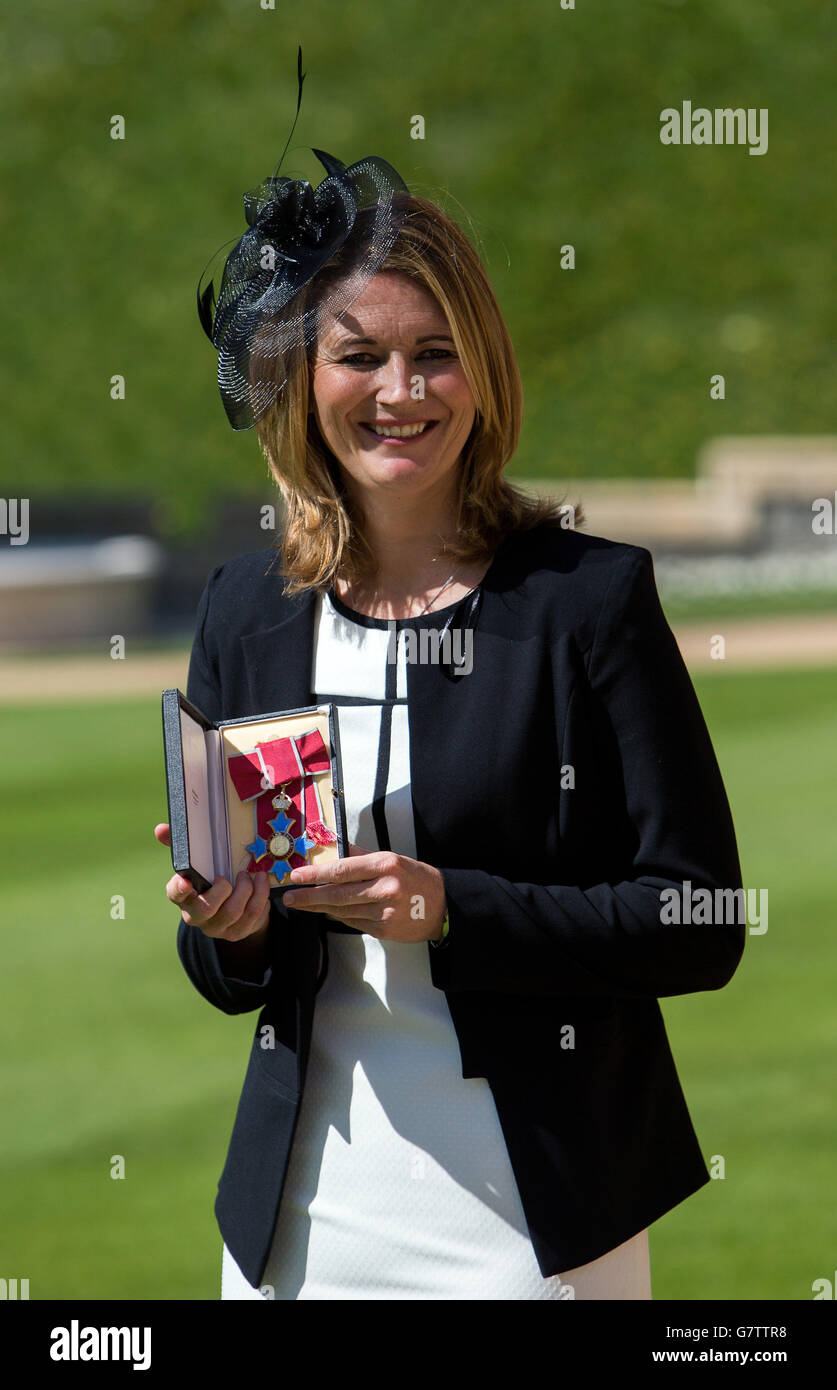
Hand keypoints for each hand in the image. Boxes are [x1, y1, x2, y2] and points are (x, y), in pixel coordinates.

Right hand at [154, 823, 270, 942]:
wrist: (234, 909)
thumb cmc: (212, 880)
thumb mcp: (199, 864)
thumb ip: (181, 846)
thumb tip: (160, 829)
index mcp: (183, 895)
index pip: (175, 894)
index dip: (179, 889)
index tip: (185, 880)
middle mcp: (196, 915)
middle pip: (205, 909)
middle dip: (223, 890)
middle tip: (236, 874)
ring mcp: (217, 927)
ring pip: (233, 912)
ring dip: (247, 889)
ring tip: (251, 875)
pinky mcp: (237, 932)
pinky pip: (252, 915)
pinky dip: (260, 895)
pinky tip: (261, 882)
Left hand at [282, 842, 446, 943]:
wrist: (443, 906)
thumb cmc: (415, 878)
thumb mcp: (392, 859)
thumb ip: (361, 856)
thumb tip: (333, 849)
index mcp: (386, 865)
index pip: (343, 869)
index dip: (316, 874)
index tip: (296, 876)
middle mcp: (385, 888)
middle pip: (338, 894)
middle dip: (309, 897)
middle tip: (289, 897)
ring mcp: (385, 912)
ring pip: (342, 911)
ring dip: (320, 908)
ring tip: (303, 904)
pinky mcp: (384, 930)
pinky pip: (353, 923)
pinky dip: (339, 916)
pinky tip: (329, 912)